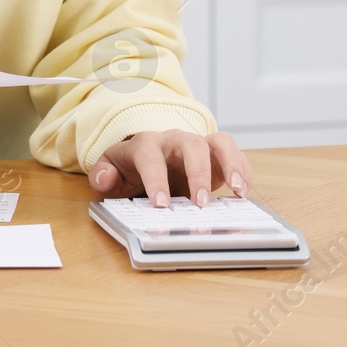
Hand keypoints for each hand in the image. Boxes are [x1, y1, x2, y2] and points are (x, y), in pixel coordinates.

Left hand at [88, 130, 251, 207]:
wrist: (147, 157)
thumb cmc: (130, 167)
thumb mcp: (111, 171)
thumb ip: (103, 175)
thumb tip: (104, 178)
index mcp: (145, 144)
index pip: (150, 157)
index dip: (156, 180)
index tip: (161, 205)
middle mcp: (174, 140)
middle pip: (190, 144)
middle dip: (197, 172)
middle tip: (200, 204)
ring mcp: (198, 145)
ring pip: (218, 142)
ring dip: (230, 164)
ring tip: (238, 191)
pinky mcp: (215, 154)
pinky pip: (233, 153)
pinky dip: (242, 169)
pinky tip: (243, 191)